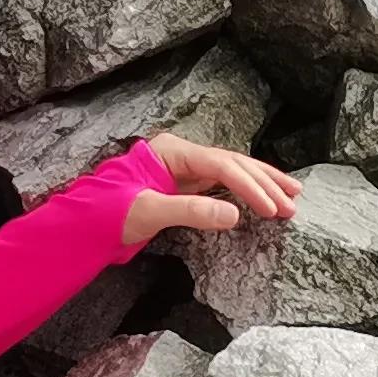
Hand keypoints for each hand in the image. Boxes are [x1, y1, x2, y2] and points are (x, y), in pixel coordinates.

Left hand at [121, 131, 299, 252]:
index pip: (221, 165)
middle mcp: (182, 155)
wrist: (85, 225)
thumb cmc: (109, 215)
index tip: (271, 209)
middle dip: (265, 183)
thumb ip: (190, 211)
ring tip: (292, 197)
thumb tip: (235, 214)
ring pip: (233, 171)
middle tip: (292, 205)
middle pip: (233, 163)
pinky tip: (265, 199)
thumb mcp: (148, 212)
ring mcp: (185, 169)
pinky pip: (224, 185)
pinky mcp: (186, 185)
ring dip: (262, 185)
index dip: (250, 186)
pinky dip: (247, 192)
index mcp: (172, 151)